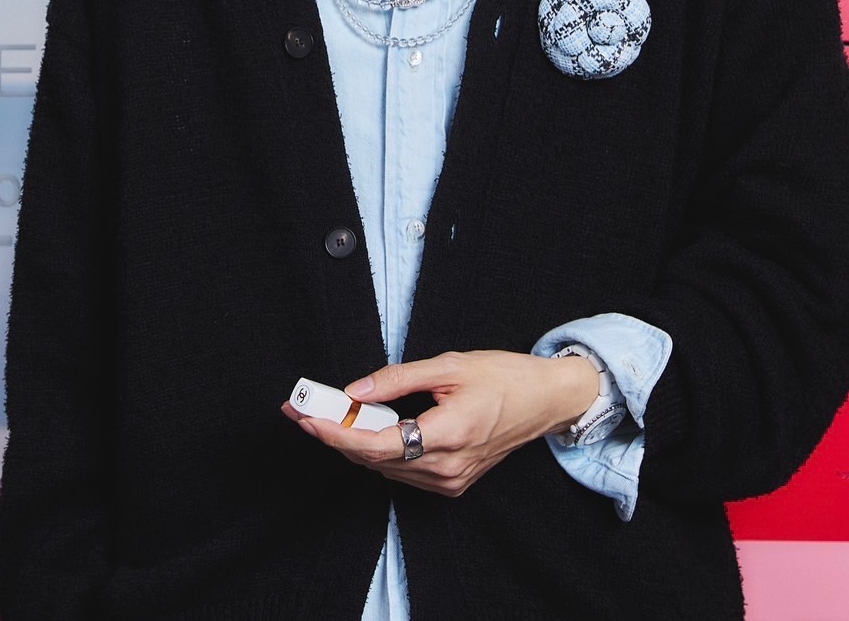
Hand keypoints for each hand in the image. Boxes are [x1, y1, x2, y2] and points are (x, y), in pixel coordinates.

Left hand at [281, 349, 599, 497]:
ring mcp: (451, 480)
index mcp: (449, 434)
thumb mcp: (450, 365)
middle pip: (375, 459)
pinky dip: (379, 450)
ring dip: (353, 443)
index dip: (336, 432)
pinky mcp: (453, 483)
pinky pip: (404, 471)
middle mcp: (448, 467)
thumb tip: (355, 390)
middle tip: (303, 409)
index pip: (377, 444)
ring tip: (327, 414)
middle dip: (335, 434)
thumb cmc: (504, 377)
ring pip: (386, 468)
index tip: (306, 417)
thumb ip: (398, 379)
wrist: (545, 401)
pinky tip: (366, 427)